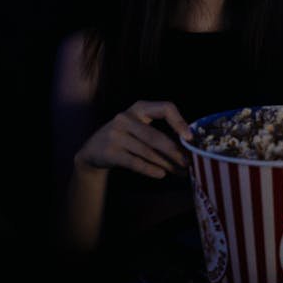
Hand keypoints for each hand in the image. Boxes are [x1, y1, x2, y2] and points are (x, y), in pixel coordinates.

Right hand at [75, 101, 193, 179]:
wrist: (92, 151)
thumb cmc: (124, 138)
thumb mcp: (138, 128)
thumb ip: (159, 133)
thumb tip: (187, 149)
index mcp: (139, 108)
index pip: (165, 108)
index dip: (179, 121)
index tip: (189, 137)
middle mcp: (126, 118)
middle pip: (156, 136)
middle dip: (175, 152)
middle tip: (188, 163)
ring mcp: (116, 134)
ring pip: (147, 152)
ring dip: (166, 164)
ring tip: (179, 172)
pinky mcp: (110, 151)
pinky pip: (135, 162)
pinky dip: (150, 169)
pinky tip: (161, 174)